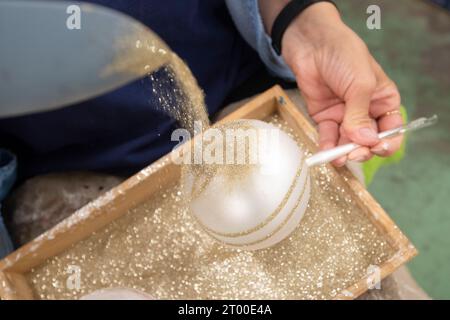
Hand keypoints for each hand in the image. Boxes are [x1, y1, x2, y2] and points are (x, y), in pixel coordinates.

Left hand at [260, 2, 402, 165]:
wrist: (312, 45)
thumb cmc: (344, 56)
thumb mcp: (360, 84)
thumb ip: (360, 115)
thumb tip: (366, 141)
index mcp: (383, 100)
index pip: (391, 128)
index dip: (387, 142)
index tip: (377, 147)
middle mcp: (365, 110)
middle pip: (368, 139)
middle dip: (362, 149)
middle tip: (354, 153)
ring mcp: (344, 114)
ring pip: (348, 141)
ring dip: (344, 152)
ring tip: (339, 158)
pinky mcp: (325, 116)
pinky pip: (328, 136)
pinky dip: (328, 146)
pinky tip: (327, 152)